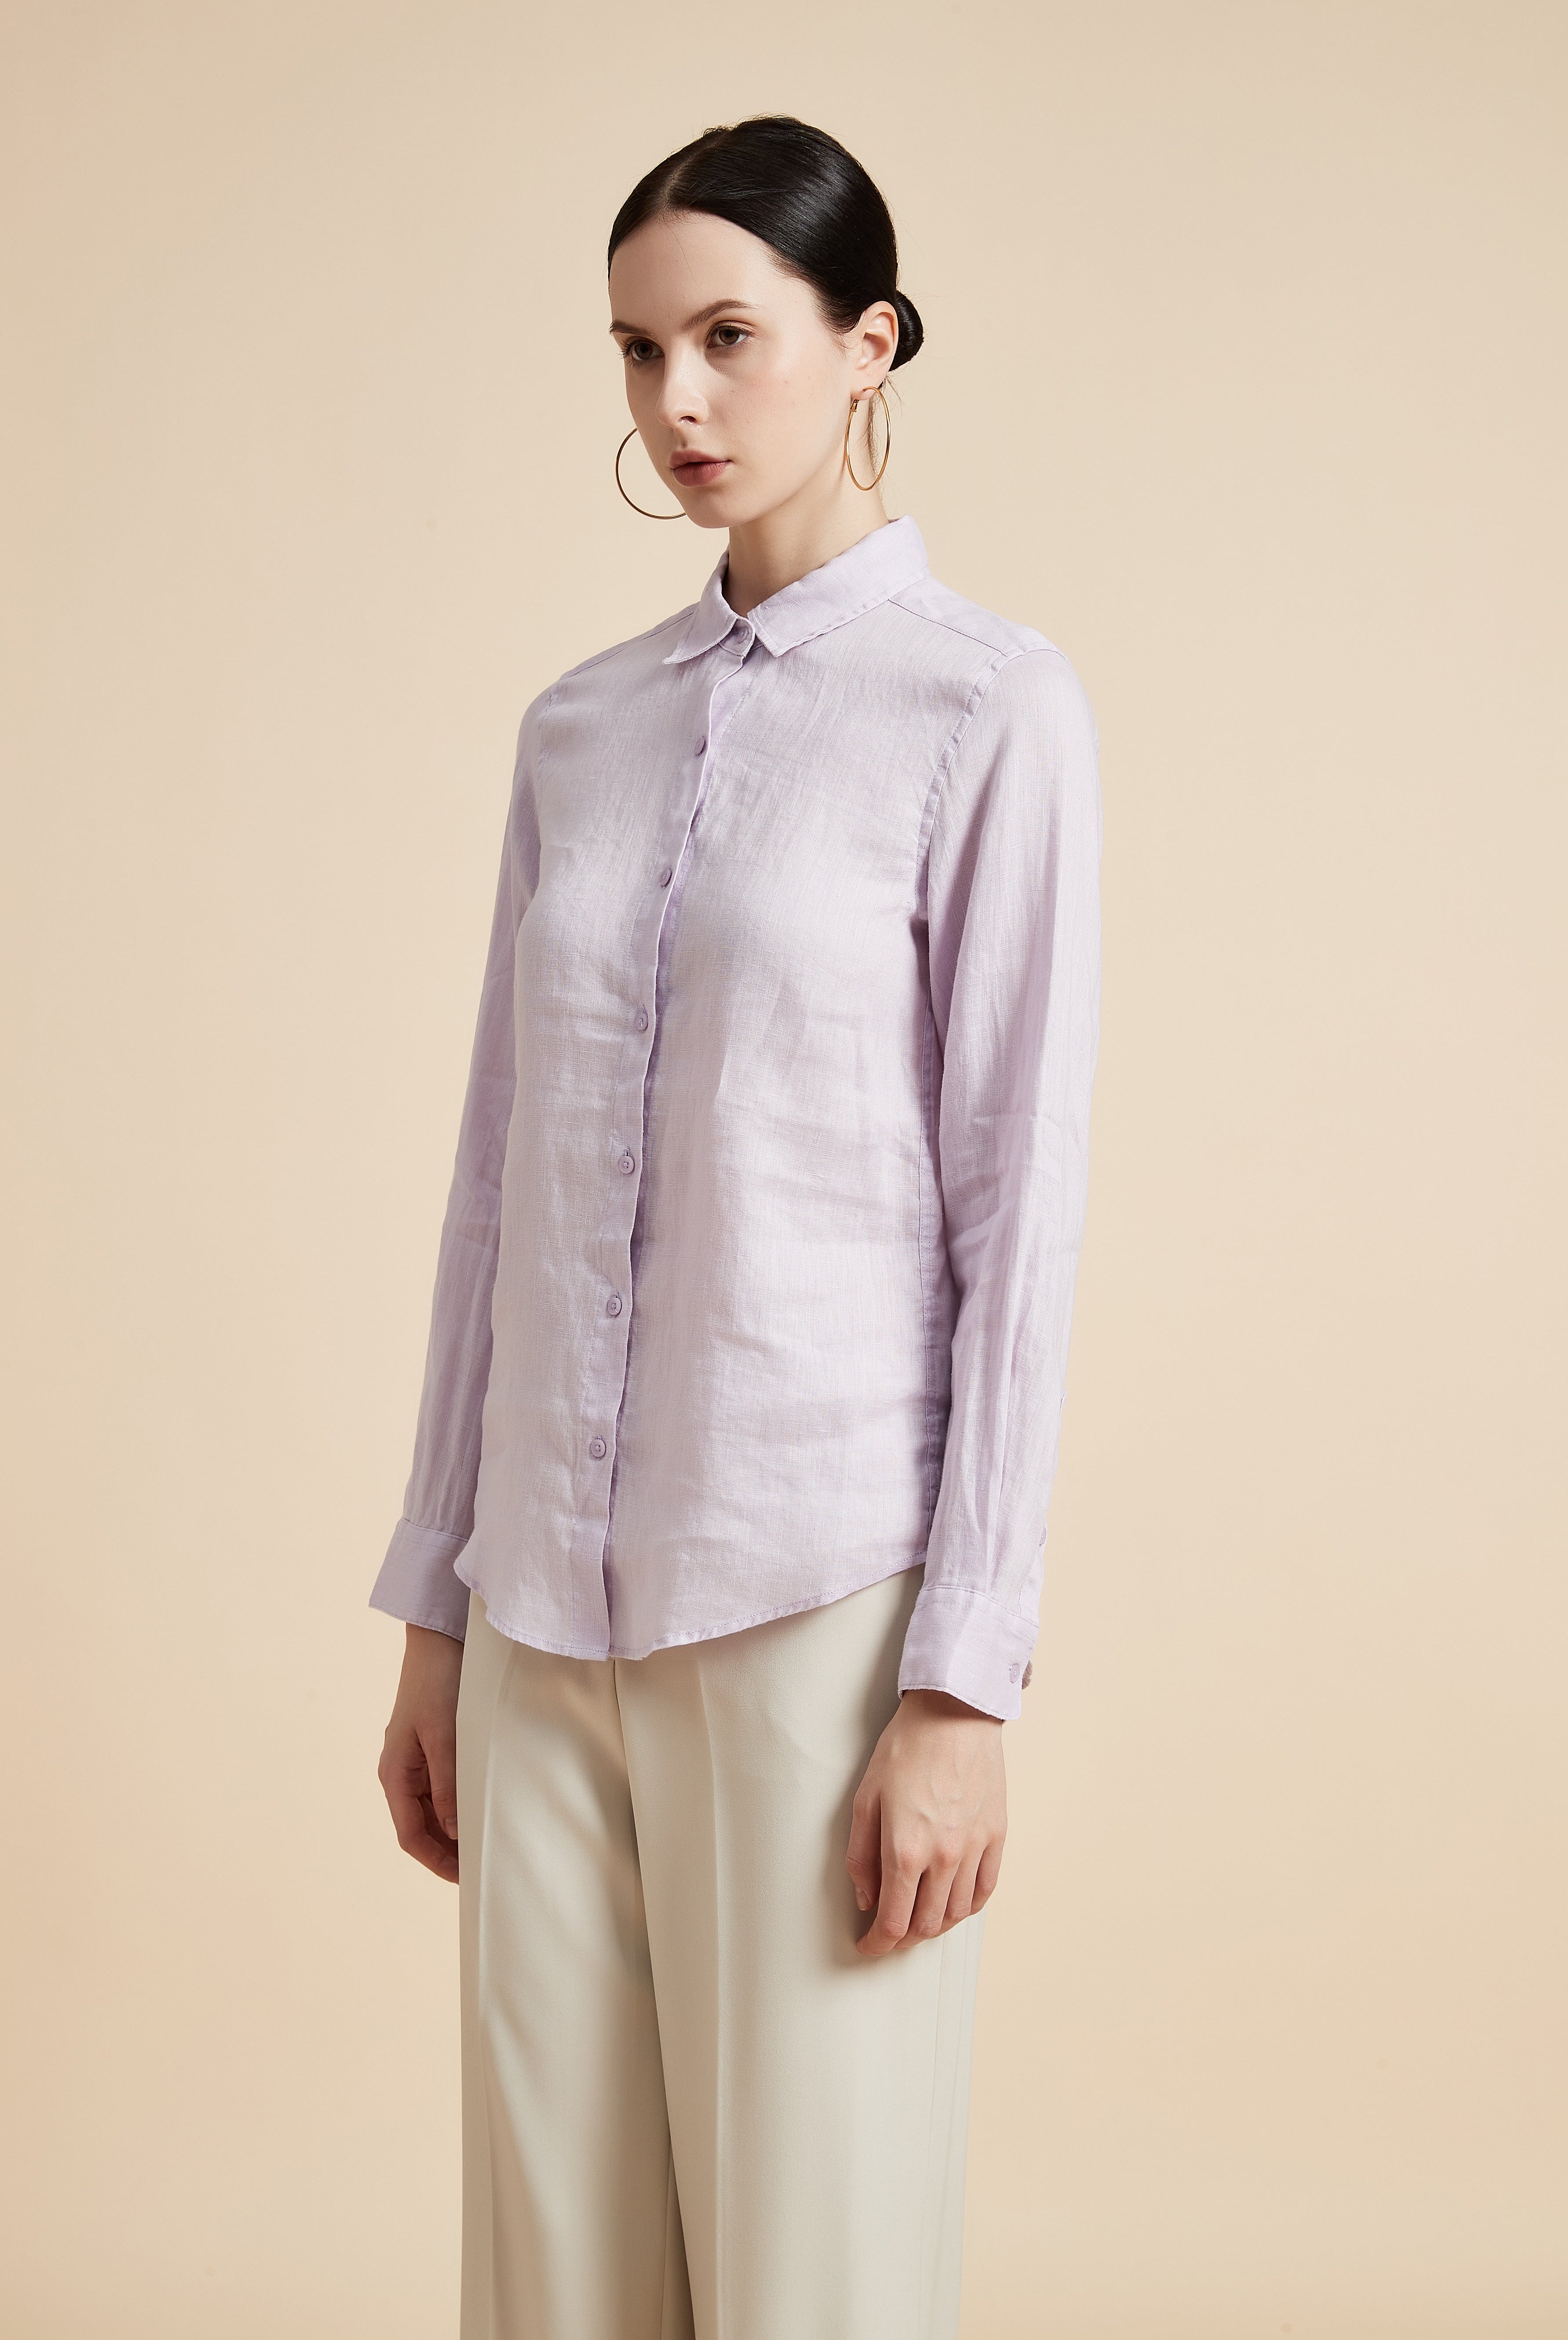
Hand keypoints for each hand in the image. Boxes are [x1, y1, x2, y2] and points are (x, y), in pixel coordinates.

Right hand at [378, 1623, 464, 1882]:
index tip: (465, 1878)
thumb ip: (448, 1783)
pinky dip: (459, 1806)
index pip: (411, 1834)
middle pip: (421, 1827)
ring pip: (433, 1811)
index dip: (436, 1861)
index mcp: (395, 1773)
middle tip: (482, 1868)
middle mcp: (402, 1773)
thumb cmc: (438, 1682)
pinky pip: (443, 1789)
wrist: (439, 1640)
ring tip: (486, 1845)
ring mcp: (417, 1761)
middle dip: (447, 1852)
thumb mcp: (444, 1734)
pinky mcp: (433, 1749)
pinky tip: (482, 1811)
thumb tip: (455, 1831)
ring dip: (454, 1830)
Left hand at [845, 1688, 1006, 1957]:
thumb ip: (861, 1855)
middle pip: (925, 1925)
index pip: (892, 1922)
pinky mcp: (996, 1835)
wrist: (954, 1713)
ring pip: (957, 1913)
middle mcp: (944, 1857)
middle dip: (902, 1939)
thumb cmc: (905, 1749)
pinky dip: (969, 1907)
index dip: (877, 1944)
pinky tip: (955, 1905)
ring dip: (935, 1927)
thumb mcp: (865, 1798)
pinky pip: (986, 1889)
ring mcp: (975, 1848)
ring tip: (918, 1921)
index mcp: (905, 1850)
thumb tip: (866, 1898)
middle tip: (889, 1934)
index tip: (867, 1946)